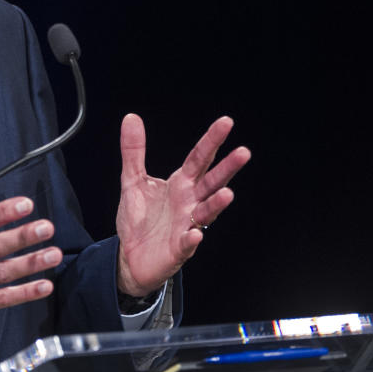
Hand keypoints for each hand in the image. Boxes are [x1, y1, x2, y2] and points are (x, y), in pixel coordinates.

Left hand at [116, 114, 250, 296]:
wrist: (129, 255)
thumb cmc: (138, 218)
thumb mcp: (132, 179)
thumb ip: (134, 151)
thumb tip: (131, 117)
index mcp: (181, 184)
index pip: (199, 158)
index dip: (211, 140)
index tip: (226, 122)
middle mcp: (189, 202)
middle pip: (211, 182)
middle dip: (227, 168)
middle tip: (243, 151)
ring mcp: (186, 225)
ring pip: (206, 212)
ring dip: (216, 203)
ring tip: (227, 193)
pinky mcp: (178, 249)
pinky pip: (186, 243)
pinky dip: (191, 238)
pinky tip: (195, 233)